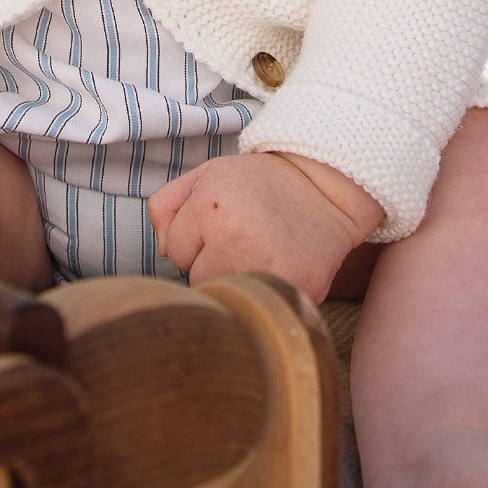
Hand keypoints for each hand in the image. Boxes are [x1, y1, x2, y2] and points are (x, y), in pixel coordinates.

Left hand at [146, 151, 380, 304]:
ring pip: (229, 298)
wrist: (324, 186)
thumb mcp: (205, 175)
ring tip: (260, 251)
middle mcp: (237, 238)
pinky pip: (262, 312)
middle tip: (244, 236)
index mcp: (210, 206)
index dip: (197, 236)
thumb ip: (166, 207)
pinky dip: (267, 298)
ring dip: (238, 281)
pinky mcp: (298, 289)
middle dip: (214, 262)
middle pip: (200, 280)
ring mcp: (269, 268)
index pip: (174, 251)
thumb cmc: (258, 183)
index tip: (223, 218)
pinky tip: (279, 267)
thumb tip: (162, 251)